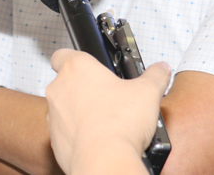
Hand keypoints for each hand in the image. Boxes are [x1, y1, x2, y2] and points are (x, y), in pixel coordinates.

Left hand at [46, 49, 170, 174]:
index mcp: (76, 68)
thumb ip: (155, 76)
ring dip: (79, 112)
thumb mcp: (148, 92)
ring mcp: (53, 114)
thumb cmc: (119, 122)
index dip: (76, 60)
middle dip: (84, 89)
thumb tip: (161, 69)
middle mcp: (59, 88)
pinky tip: (97, 139)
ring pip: (64, 108)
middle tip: (107, 98)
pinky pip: (65, 132)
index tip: (90, 68)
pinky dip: (77, 134)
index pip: (63, 54)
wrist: (104, 160)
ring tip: (105, 121)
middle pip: (66, 83)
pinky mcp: (54, 138)